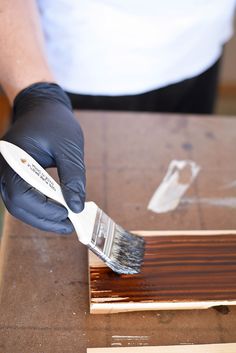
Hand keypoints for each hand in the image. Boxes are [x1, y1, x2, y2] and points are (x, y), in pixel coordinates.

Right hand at [0, 82, 85, 233]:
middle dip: (43, 218)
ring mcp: (8, 172)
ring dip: (41, 217)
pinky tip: (57, 211)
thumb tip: (76, 206)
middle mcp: (5, 167)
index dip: (44, 208)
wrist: (42, 107)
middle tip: (69, 225)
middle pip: (17, 204)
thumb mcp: (69, 147)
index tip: (68, 214)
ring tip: (65, 222)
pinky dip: (40, 208)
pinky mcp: (16, 176)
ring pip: (19, 205)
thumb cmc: (55, 122)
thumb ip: (73, 178)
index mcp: (14, 156)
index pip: (21, 192)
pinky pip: (23, 198)